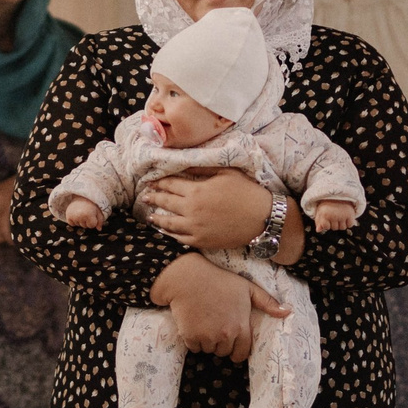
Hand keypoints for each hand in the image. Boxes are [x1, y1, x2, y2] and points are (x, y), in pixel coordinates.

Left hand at [0, 179, 16, 245]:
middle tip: (3, 237)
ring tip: (12, 238)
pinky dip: (15, 237)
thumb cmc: (13, 185)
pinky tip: (19, 237)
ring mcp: (10, 206)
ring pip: (2, 231)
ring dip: (7, 238)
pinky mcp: (22, 212)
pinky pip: (14, 230)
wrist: (36, 179)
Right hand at [60, 197, 104, 229]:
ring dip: (80, 221)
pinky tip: (76, 214)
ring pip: (79, 225)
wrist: (80, 195)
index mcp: (89, 214)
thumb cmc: (91, 203)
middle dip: (87, 221)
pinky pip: (72, 224)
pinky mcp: (68, 216)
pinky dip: (74, 221)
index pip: (92, 226)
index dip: (93, 221)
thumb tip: (99, 229)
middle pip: (85, 226)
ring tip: (81, 212)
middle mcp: (80, 216)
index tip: (92, 214)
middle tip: (86, 212)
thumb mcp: (98, 210)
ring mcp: (73, 216)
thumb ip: (100, 221)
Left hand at [138, 168, 272, 248]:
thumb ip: (202, 169)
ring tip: (150, 216)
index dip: (159, 182)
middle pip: (166, 203)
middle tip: (145, 196)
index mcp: (197, 191)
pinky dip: (170, 234)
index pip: (170, 185)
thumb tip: (184, 164)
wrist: (262, 218)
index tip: (151, 181)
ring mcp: (195, 228)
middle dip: (153, 198)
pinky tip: (166, 231)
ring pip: (169, 224)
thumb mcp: (225, 173)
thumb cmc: (246, 192)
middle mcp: (192, 211)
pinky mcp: (202, 242)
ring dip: (157, 218)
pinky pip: (180, 239)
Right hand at [154, 254, 287, 361]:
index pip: (241, 354)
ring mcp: (207, 337)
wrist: (188, 278)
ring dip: (208, 342)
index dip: (237, 350)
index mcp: (240, 327)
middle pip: (224, 353)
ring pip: (209, 350)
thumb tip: (288, 312)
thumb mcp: (247, 288)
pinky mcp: (190, 337)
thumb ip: (267, 302)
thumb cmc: (220, 281)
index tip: (232, 342)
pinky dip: (194, 340)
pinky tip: (195, 324)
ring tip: (206, 323)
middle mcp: (225, 336)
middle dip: (221, 344)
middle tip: (217, 325)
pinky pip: (194, 348)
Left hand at [310, 199, 356, 230]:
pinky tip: (346, 216)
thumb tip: (318, 230)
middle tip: (335, 215)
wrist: (340, 194)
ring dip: (342, 223)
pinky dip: (349, 222)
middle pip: (335, 228)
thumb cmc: (329, 204)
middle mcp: (334, 215)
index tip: (328, 218)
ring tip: (340, 215)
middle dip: (334, 223)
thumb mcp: (320, 211)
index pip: (326, 227)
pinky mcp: (350, 214)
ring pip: (342, 228)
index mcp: (325, 214)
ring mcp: (342, 215)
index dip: (327, 224)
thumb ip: (318, 222)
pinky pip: (350, 225)